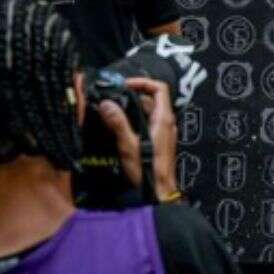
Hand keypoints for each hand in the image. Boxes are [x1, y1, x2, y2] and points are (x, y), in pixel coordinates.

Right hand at [97, 77, 178, 200]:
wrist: (159, 191)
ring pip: (150, 111)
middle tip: (114, 97)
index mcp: (163, 118)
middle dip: (133, 95)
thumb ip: (118, 123)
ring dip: (133, 108)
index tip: (125, 84)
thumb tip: (107, 103)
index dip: (143, 82)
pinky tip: (121, 126)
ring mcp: (165, 132)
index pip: (159, 88)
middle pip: (153, 99)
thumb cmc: (147, 170)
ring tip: (113, 110)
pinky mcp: (160, 141)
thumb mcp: (129, 145)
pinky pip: (149, 122)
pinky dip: (136, 119)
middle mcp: (167, 122)